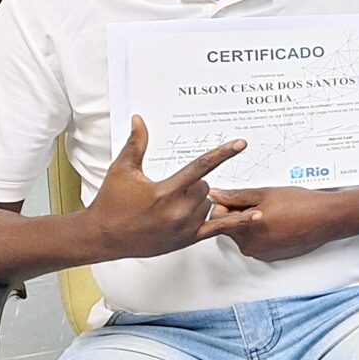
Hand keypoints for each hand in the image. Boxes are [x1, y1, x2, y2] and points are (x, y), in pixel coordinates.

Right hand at [86, 118, 247, 257]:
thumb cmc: (111, 203)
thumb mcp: (122, 170)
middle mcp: (178, 210)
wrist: (103, 236)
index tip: (241, 144)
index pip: (200, 167)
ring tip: (171, 207)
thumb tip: (139, 120)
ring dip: (198, 201)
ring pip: (209, 203)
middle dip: (193, 183)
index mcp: (165, 191)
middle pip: (205, 187)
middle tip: (170, 189)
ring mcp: (185, 227)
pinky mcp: (187, 239)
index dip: (223, 153)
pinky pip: (219, 228)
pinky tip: (256, 215)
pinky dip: (239, 222)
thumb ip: (136, 144)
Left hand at [203, 185, 352, 261]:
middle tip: (260, 202)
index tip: (236, 198)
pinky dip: (263, 233)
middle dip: (239, 214)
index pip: (215, 219)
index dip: (224, 205)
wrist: (327, 219)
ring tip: (273, 212)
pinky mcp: (271, 257)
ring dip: (252, 223)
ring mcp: (261, 253)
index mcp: (244, 230)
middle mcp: (250, 246)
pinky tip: (279, 222)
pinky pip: (258, 243)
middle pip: (230, 228)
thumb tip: (216, 195)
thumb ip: (235, 196)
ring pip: (245, 235)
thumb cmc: (301, 205)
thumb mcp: (264, 194)